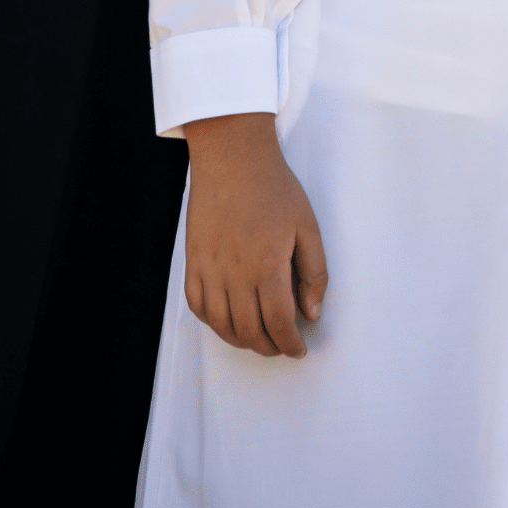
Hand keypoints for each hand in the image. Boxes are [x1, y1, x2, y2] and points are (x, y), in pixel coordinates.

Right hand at [181, 112, 328, 358]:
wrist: (232, 157)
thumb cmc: (274, 188)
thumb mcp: (307, 226)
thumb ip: (314, 273)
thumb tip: (312, 314)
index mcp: (267, 266)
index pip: (278, 324)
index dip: (290, 344)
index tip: (299, 349)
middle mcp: (234, 274)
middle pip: (249, 331)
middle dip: (269, 347)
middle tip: (282, 345)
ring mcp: (209, 269)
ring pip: (221, 325)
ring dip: (241, 340)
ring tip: (258, 338)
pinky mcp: (192, 261)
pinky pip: (197, 306)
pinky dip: (213, 322)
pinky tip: (228, 321)